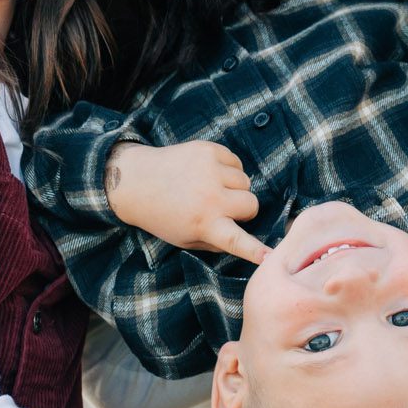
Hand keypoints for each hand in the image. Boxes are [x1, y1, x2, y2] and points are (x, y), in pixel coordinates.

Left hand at [104, 141, 267, 263]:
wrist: (136, 181)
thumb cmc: (163, 216)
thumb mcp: (185, 239)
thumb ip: (216, 243)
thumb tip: (245, 240)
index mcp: (204, 224)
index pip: (236, 240)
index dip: (256, 249)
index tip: (270, 256)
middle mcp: (210, 198)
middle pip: (252, 204)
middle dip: (243, 208)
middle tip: (223, 208)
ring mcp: (210, 171)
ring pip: (245, 181)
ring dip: (234, 187)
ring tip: (210, 188)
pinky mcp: (209, 150)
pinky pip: (236, 162)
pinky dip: (227, 169)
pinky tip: (207, 173)